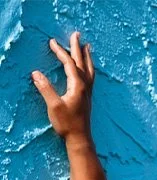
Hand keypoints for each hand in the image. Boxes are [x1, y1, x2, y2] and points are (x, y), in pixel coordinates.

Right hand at [31, 31, 94, 145]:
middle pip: (82, 62)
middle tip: (77, 34)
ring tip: (87, 46)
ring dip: (87, 56)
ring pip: (89, 69)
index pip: (69, 64)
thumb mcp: (54, 106)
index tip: (52, 41)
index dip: (61, 52)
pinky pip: (90, 77)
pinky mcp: (87, 97)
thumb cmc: (67, 123)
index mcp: (78, 86)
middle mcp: (86, 86)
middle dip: (78, 48)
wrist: (80, 138)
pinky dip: (89, 67)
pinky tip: (88, 68)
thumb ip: (45, 89)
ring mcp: (88, 91)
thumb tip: (36, 73)